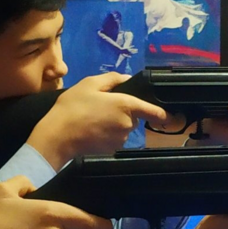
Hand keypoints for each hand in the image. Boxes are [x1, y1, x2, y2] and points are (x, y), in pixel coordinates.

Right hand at [28, 72, 167, 167]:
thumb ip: (111, 79)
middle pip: (133, 116)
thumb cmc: (73, 107)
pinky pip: (114, 139)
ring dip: (114, 123)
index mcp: (126, 105)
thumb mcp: (89, 84)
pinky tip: (92, 130)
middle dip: (122, 112)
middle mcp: (128, 123)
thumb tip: (126, 78)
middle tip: (100, 107)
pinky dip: (106, 135)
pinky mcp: (112, 150)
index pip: (153, 111)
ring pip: (123, 128)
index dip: (162, 114)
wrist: (58, 136)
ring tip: (92, 118)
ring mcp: (121, 139)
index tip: (169, 117)